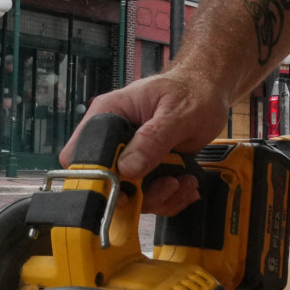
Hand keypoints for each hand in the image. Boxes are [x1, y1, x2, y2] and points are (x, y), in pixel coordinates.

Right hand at [60, 71, 229, 215]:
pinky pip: (150, 197)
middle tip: (168, 183)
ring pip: (130, 195)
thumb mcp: (177, 113)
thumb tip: (127, 167)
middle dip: (137, 192)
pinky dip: (170, 199)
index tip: (124, 186)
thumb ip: (153, 138)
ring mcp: (130, 157)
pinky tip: (186, 182)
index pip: (81, 152)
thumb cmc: (191, 91)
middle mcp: (115, 139)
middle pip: (106, 181)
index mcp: (109, 114)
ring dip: (159, 197)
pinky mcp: (147, 170)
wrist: (208, 93)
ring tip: (183, 180)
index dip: (95, 175)